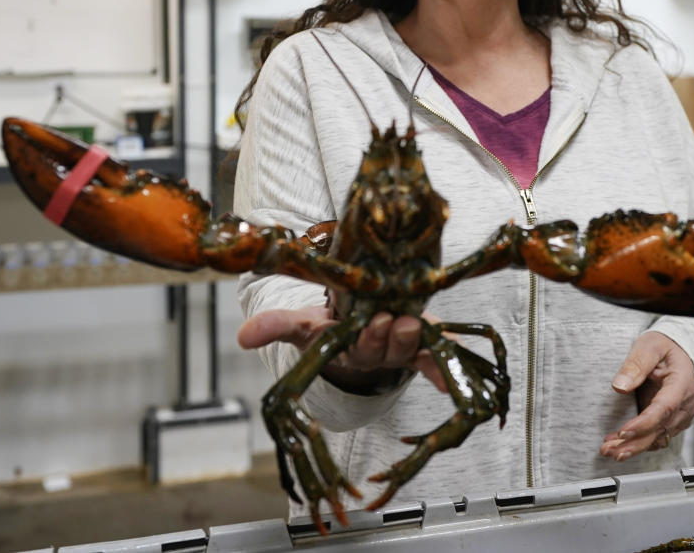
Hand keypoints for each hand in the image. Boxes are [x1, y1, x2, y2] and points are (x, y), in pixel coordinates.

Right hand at [237, 307, 449, 392]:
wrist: (356, 336)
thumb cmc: (329, 327)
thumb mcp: (302, 325)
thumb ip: (275, 326)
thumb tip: (241, 337)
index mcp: (346, 348)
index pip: (353, 346)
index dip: (363, 338)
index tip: (368, 325)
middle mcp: (374, 353)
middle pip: (384, 348)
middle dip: (389, 336)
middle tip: (393, 319)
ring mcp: (399, 351)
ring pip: (410, 349)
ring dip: (416, 341)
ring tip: (415, 323)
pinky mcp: (421, 346)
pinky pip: (435, 359)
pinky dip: (444, 366)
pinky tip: (452, 374)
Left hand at [599, 331, 693, 460]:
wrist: (679, 353)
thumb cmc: (665, 347)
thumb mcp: (649, 346)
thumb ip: (636, 364)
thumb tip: (619, 386)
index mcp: (682, 384)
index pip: (664, 408)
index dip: (644, 423)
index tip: (623, 432)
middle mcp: (685, 405)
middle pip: (660, 429)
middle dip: (634, 442)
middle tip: (610, 449)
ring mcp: (681, 416)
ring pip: (657, 438)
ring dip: (633, 447)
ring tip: (608, 450)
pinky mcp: (671, 422)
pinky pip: (655, 437)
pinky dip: (637, 443)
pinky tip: (617, 446)